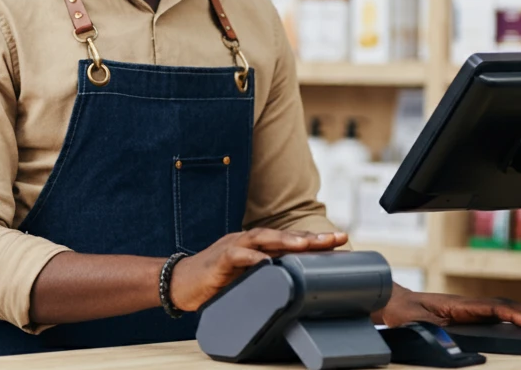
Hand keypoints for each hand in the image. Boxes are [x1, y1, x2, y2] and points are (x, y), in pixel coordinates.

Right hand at [169, 228, 347, 311]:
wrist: (179, 282)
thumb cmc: (214, 281)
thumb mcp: (247, 278)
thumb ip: (268, 275)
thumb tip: (298, 284)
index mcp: (255, 247)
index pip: (288, 240)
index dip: (314, 240)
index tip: (340, 240)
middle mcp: (245, 242)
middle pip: (281, 235)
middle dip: (308, 237)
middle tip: (335, 239)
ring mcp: (231, 248)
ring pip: (261, 239)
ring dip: (284, 240)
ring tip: (305, 244)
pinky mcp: (218, 261)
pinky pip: (236, 255)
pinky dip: (251, 257)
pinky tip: (264, 261)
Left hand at [378, 284, 520, 328]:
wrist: (392, 303)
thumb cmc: (402, 310)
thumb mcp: (413, 322)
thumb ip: (431, 330)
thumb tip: (447, 338)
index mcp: (455, 303)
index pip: (488, 307)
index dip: (510, 313)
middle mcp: (463, 304)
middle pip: (497, 306)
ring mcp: (465, 309)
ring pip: (496, 310)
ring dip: (516, 314)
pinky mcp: (464, 315)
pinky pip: (490, 315)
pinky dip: (507, 317)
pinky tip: (518, 323)